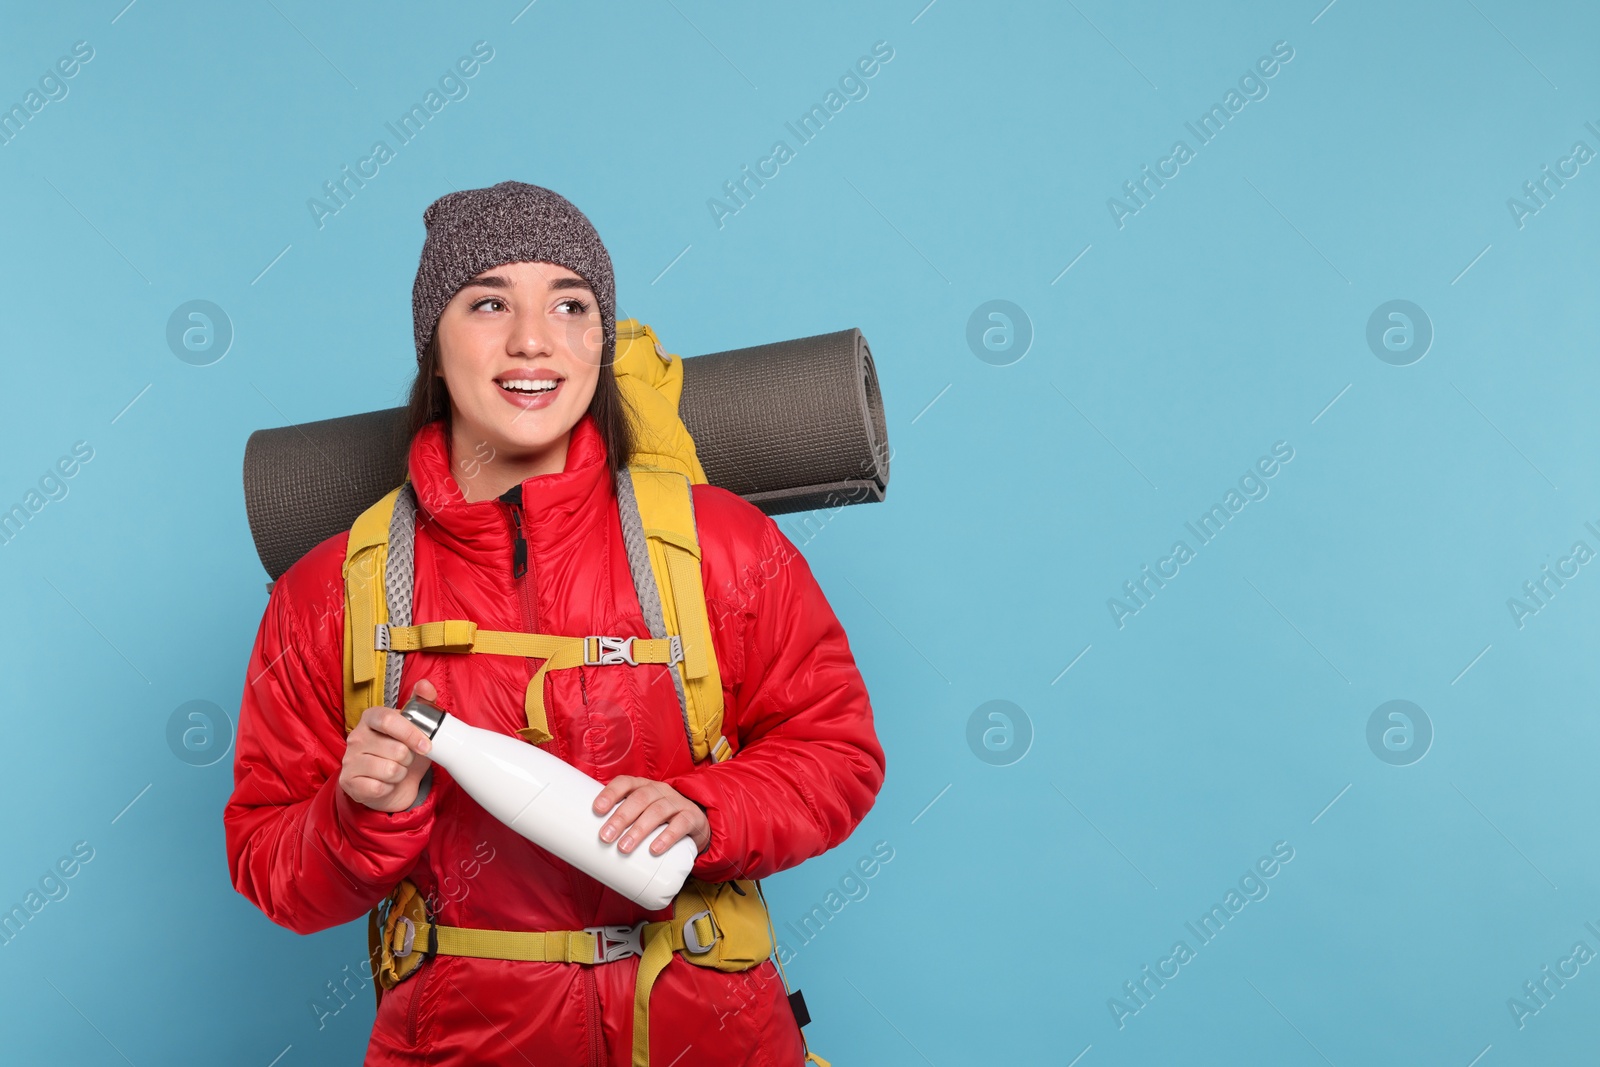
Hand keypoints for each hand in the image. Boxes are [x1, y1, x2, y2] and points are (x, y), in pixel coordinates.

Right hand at [340, 679, 436, 811]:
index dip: (410, 733)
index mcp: (371, 718)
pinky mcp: (348, 782)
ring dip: (400, 774)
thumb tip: (425, 684)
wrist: (392, 784)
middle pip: (395, 749)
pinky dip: (389, 788)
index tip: (426, 746)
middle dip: (408, 759)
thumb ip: (423, 703)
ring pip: (390, 770)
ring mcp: (349, 760)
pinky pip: (379, 787)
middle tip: (405, 759)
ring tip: (396, 771)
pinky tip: (385, 783)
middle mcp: (355, 737)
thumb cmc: (403, 752)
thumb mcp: (416, 727)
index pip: (388, 720)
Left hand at [593, 776, 709, 855]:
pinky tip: (655, 849)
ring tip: (624, 848)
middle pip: (639, 798)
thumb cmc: (658, 822)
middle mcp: (659, 790)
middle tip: (605, 838)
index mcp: (642, 787)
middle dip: (620, 817)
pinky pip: (680, 824)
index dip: (610, 793)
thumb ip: (620, 825)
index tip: (596, 809)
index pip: (625, 782)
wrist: (694, 824)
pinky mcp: (691, 817)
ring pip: (657, 811)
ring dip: (639, 829)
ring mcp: (676, 802)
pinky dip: (667, 836)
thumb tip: (588, 851)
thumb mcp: (640, 816)